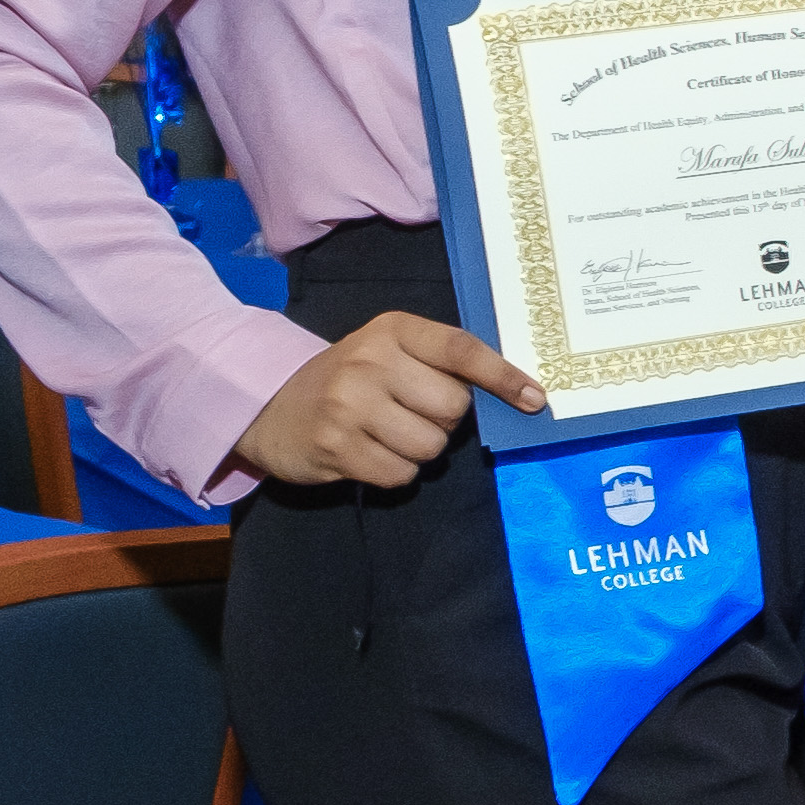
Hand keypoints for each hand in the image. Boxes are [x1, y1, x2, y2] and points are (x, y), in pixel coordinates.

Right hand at [232, 311, 545, 489]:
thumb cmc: (350, 379)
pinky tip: (371, 453)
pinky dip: (396, 471)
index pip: (460, 350)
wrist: (268, 406)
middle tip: (412, 412)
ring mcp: (349, 406)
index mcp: (392, 330)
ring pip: (431, 446)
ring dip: (421, 450)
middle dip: (444, 419)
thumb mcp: (389, 352)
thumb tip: (516, 394)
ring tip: (388, 433)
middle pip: (453, 407)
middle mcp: (369, 362)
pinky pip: (402, 474)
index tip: (535, 399)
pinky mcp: (336, 447)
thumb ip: (439, 363)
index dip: (502, 376)